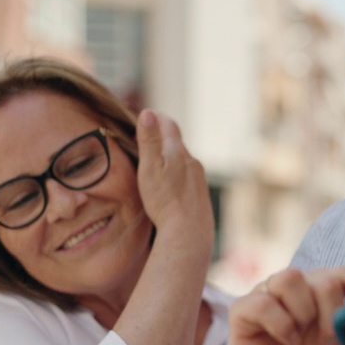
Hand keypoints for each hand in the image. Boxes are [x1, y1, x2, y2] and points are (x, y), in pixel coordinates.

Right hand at [133, 109, 213, 250]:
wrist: (188, 232)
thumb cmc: (165, 200)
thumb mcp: (150, 167)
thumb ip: (149, 140)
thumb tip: (148, 113)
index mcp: (179, 151)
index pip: (168, 124)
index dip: (155, 118)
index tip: (143, 118)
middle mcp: (193, 162)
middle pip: (176, 142)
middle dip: (161, 138)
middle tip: (145, 140)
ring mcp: (199, 179)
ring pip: (183, 161)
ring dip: (170, 158)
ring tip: (155, 164)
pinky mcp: (200, 195)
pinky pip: (188, 178)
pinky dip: (177, 175)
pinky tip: (169, 187)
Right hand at [229, 266, 344, 344]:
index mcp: (325, 291)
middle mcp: (298, 287)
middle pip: (322, 278)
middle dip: (332, 312)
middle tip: (330, 341)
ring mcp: (270, 295)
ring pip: (290, 278)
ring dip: (304, 312)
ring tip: (302, 338)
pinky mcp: (244, 310)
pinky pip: (263, 302)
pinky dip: (280, 324)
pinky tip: (287, 341)